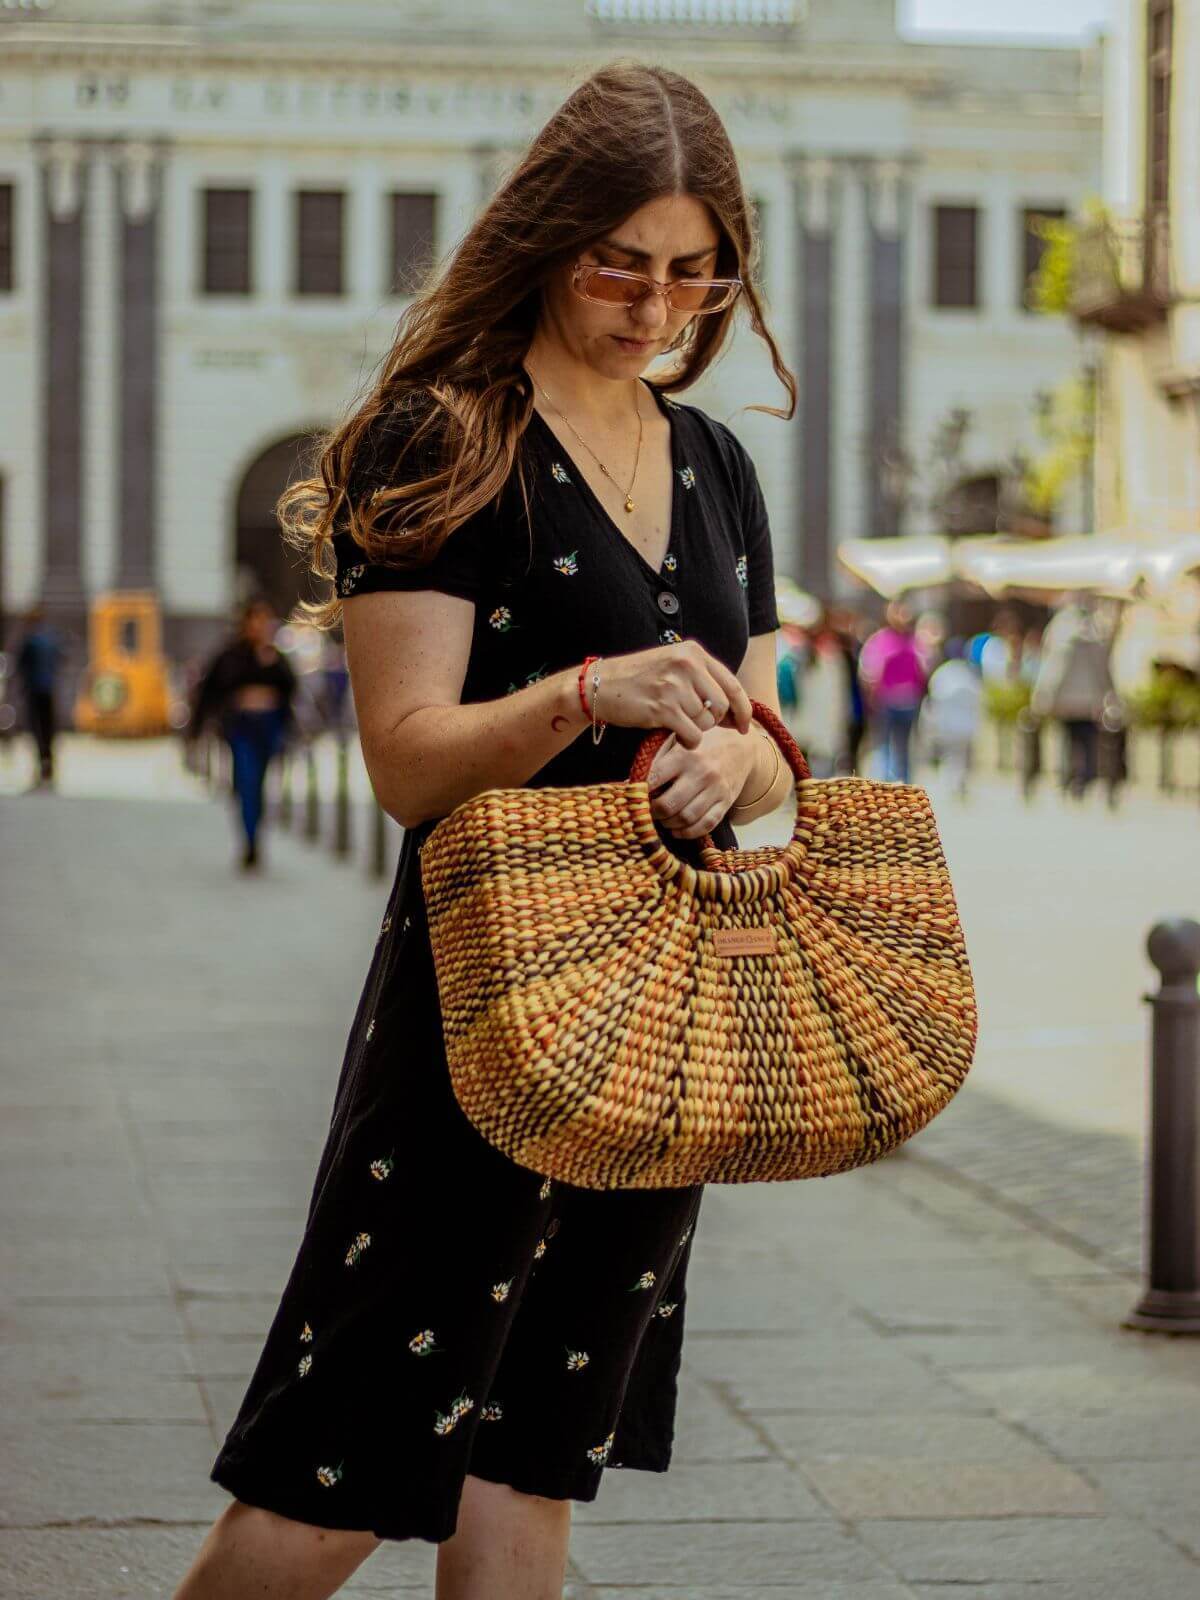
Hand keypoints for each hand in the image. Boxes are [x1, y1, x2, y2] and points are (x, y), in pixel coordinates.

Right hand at [590, 641, 752, 747]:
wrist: (597, 685)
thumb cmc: (637, 679)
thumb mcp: (672, 666)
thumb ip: (702, 680)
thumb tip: (735, 712)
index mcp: (693, 652)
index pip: (732, 684)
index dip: (743, 709)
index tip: (745, 726)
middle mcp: (687, 665)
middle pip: (722, 706)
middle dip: (714, 722)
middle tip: (696, 724)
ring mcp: (674, 686)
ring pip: (706, 722)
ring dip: (696, 730)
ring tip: (676, 723)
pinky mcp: (662, 708)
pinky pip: (692, 735)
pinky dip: (688, 741)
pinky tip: (675, 735)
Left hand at [644, 724, 759, 840]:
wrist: (742, 746)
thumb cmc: (703, 744)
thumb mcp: (680, 740)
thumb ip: (658, 757)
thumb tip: (632, 781)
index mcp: (685, 755)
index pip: (654, 779)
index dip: (640, 792)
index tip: (636, 795)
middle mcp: (701, 773)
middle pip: (668, 805)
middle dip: (653, 812)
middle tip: (648, 811)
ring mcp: (716, 790)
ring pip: (686, 818)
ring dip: (669, 824)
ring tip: (663, 819)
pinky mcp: (726, 802)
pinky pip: (705, 825)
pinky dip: (688, 832)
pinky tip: (677, 829)